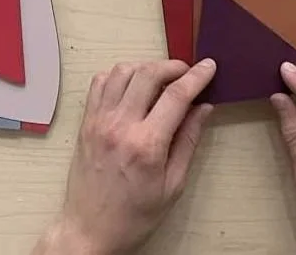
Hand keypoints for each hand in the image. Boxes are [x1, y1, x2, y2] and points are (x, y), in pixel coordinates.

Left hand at [34, 59, 215, 254]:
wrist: (89, 231)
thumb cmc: (133, 215)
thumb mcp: (172, 185)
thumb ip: (188, 141)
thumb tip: (203, 108)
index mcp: (146, 145)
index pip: (176, 95)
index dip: (197, 76)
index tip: (209, 66)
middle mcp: (120, 126)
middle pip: (149, 73)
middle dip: (173, 66)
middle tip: (187, 73)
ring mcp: (99, 121)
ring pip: (123, 70)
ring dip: (146, 67)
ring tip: (160, 80)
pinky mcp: (86, 121)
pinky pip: (100, 82)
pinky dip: (119, 75)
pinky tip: (132, 87)